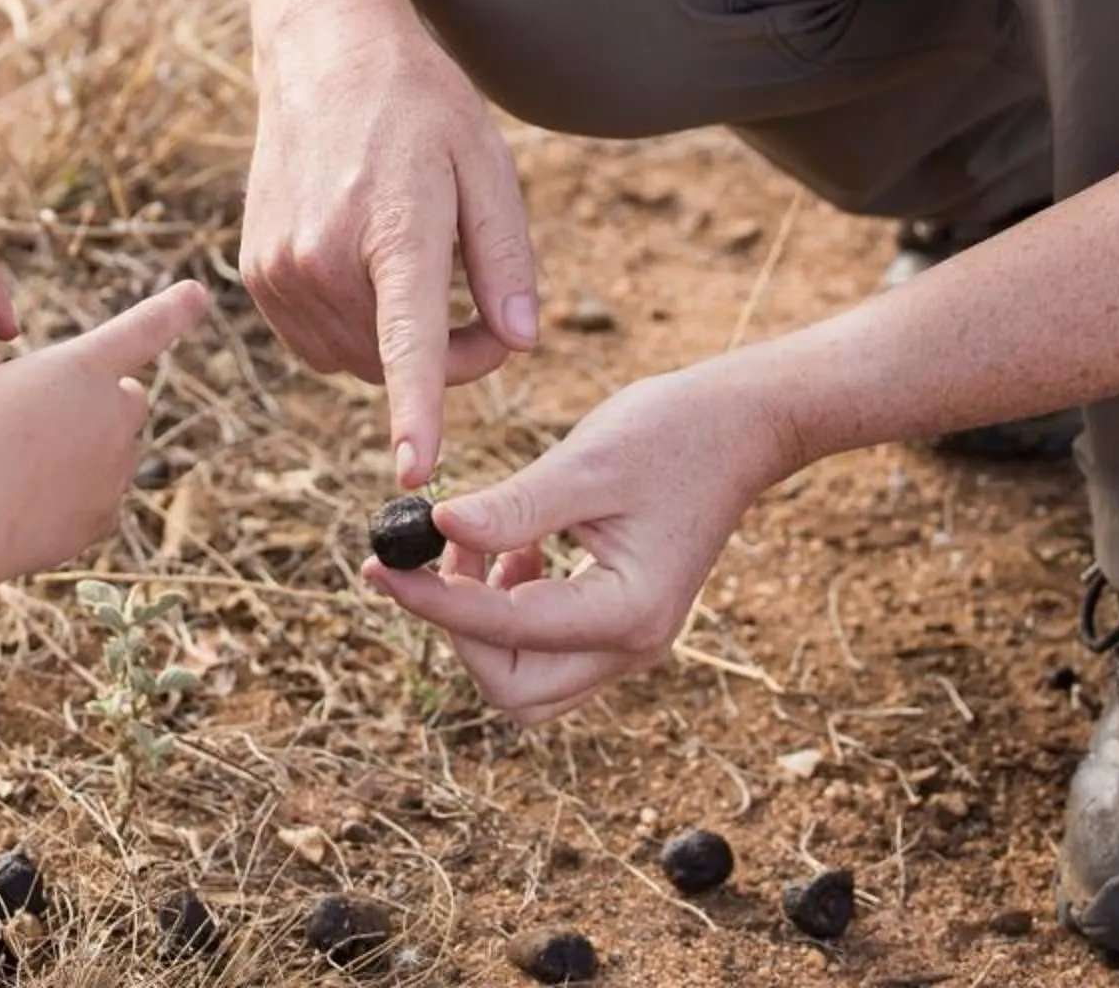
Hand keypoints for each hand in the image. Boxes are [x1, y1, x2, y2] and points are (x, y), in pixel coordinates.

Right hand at [0, 281, 209, 580]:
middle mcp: (114, 416)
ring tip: (17, 468)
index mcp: (86, 366)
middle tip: (50, 417)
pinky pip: (95, 503)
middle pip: (129, 401)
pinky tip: (23, 505)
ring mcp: (114, 472)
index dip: (173, 309)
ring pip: (110, 457)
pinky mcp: (102, 519)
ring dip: (80, 456)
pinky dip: (69, 502)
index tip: (199, 293)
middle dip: (102, 404)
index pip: (143, 328)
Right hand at [242, 0, 541, 490]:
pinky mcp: (257, 274)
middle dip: (451, 359)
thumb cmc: (418, 108)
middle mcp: (321, 254)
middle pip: (394, 364)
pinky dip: (355, 333)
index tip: (416, 470)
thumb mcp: (487, 167)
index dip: (417, 409)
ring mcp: (278, 268)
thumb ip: (506, 260)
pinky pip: (318, 344)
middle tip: (488, 309)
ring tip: (427, 279)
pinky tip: (372, 274)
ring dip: (399, 349)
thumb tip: (522, 343)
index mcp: (393, 225)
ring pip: (355, 362)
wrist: (323, 56)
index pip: (407, 337)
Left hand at [365, 358, 791, 722]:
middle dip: (458, 630)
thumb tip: (433, 528)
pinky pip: (546, 651)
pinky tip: (516, 548)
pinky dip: (510, 614)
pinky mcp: (620, 624)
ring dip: (483, 626)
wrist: (741, 428)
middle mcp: (632, 647)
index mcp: (627, 614)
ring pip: (526, 682)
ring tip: (481, 544)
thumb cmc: (672, 434)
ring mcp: (629, 643)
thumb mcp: (585, 464)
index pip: (502, 631)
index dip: (429, 600)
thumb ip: (512, 508)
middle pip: (512, 690)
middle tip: (435, 557)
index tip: (376, 564)